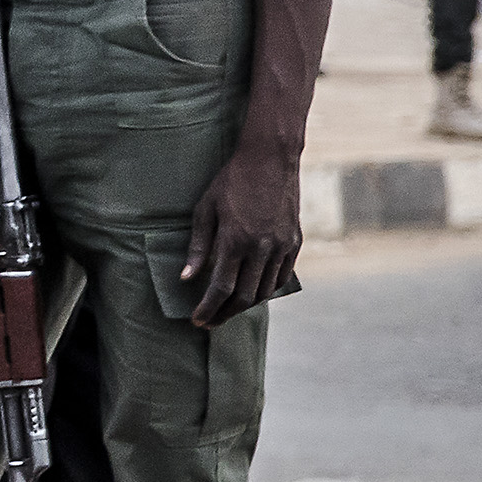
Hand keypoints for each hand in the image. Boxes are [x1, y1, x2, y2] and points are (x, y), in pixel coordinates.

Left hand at [182, 139, 303, 325]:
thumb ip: (198, 247)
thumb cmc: (231, 182)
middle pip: (244, 297)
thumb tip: (187, 277)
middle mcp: (262, 248)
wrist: (270, 160)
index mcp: (235, 240)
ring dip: (245, 305)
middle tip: (210, 322)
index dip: (208, 309)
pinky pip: (281, 276)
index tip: (197, 321)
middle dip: (225, 314)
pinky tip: (253, 293)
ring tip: (228, 309)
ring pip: (264, 290)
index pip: (221, 288)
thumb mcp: (205, 209)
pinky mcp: (295, 242)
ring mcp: (282, 246)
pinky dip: (266, 290)